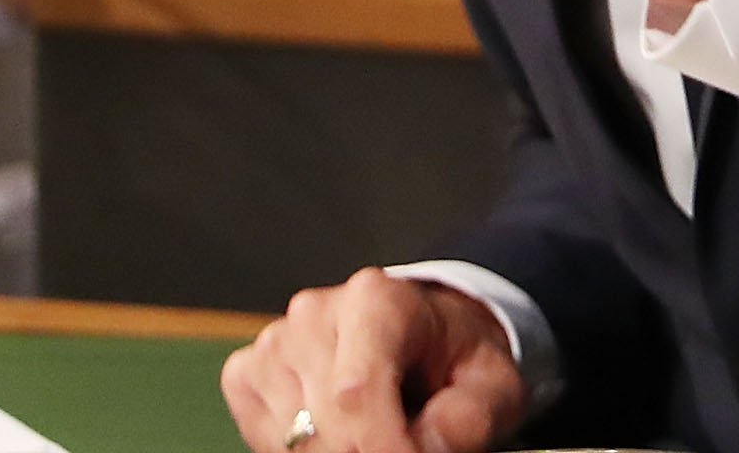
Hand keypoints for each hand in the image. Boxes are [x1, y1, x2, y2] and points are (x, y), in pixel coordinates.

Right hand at [221, 268, 525, 452]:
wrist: (424, 332)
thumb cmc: (456, 360)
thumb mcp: (490, 386)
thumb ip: (465, 420)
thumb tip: (418, 450)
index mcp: (377, 301)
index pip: (357, 393)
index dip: (382, 447)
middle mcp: (314, 312)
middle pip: (323, 422)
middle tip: (405, 450)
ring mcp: (275, 340)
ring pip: (291, 436)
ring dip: (338, 452)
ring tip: (377, 436)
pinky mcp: (248, 369)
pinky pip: (263, 435)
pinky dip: (298, 452)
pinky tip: (338, 436)